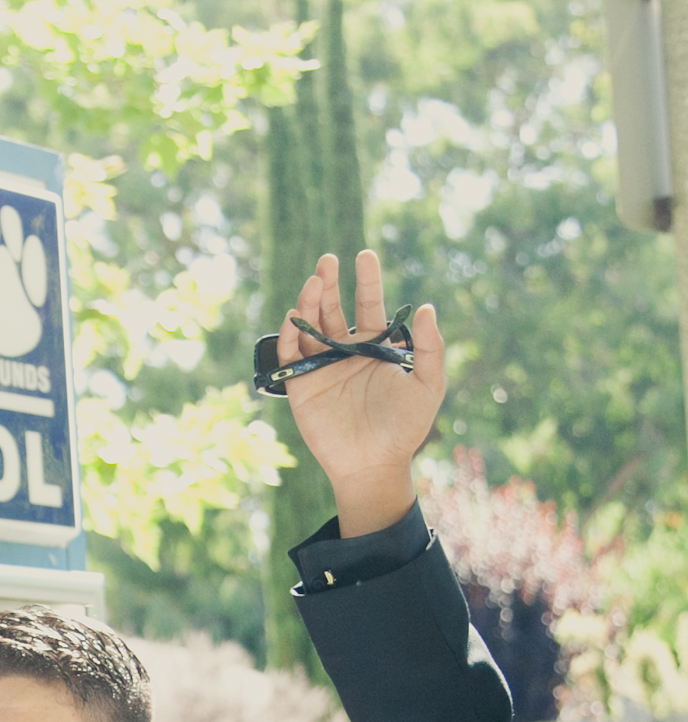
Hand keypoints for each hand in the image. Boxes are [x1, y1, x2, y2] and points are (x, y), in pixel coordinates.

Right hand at [280, 249, 445, 539]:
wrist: (374, 464)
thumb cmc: (405, 428)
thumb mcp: (429, 385)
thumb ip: (432, 348)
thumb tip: (428, 307)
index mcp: (374, 348)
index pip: (369, 305)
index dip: (367, 281)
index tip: (365, 256)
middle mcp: (345, 352)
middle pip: (332, 308)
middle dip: (329, 282)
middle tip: (328, 260)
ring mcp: (321, 367)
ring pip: (309, 325)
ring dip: (309, 301)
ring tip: (315, 281)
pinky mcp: (300, 386)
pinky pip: (291, 354)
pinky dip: (290, 334)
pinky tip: (296, 316)